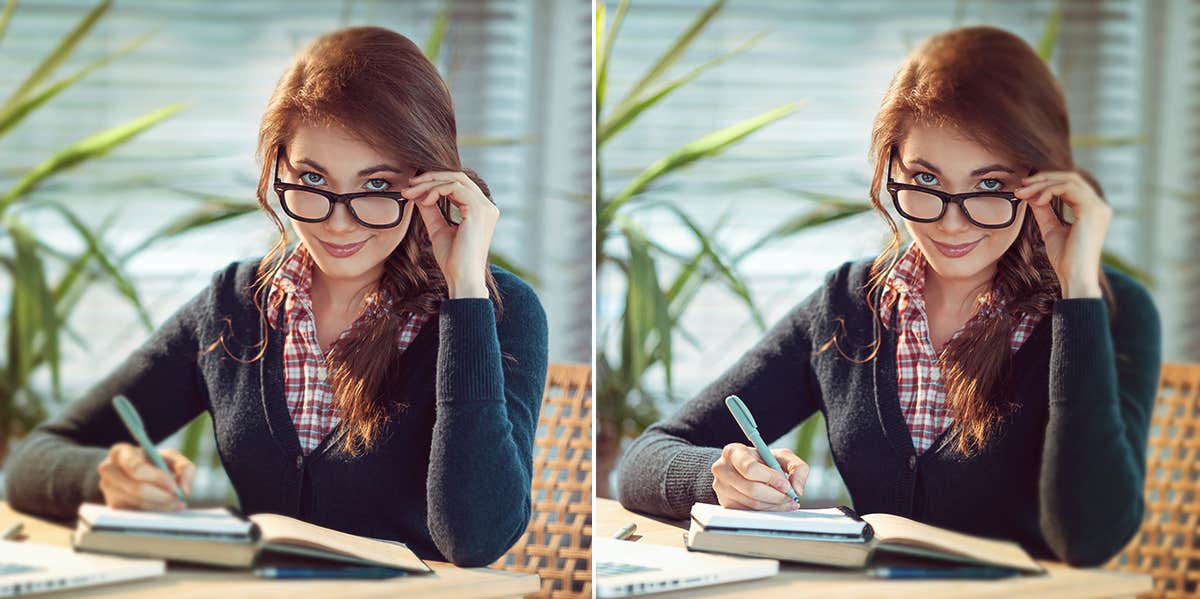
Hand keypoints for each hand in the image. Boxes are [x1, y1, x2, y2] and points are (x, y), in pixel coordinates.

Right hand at [97, 443, 193, 510]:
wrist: (134, 472)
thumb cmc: (154, 462)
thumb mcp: (171, 457)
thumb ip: (184, 468)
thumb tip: (184, 490)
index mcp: (120, 452)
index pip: (136, 467)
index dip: (157, 478)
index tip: (174, 487)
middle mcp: (108, 469)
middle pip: (136, 488)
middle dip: (161, 496)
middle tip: (180, 500)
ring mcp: (107, 489)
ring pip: (137, 502)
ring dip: (160, 506)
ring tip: (176, 504)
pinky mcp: (112, 505)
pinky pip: (134, 513)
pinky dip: (152, 512)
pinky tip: (164, 508)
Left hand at [402, 171, 498, 298]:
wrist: (461, 278)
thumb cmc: (453, 260)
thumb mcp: (438, 229)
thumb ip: (431, 210)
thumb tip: (418, 193)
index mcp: (480, 210)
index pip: (458, 184)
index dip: (435, 182)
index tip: (413, 189)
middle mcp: (487, 206)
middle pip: (458, 177)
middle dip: (430, 178)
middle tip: (409, 186)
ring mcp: (485, 207)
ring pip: (455, 179)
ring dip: (430, 184)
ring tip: (411, 193)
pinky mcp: (478, 210)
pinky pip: (455, 188)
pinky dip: (436, 190)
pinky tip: (425, 201)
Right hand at [710, 443, 808, 510]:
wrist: (742, 469)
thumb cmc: (762, 461)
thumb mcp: (781, 456)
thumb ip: (796, 467)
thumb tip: (797, 489)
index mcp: (733, 452)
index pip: (750, 468)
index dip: (771, 478)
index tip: (786, 485)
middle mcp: (722, 469)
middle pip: (752, 489)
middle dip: (776, 496)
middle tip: (791, 498)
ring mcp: (721, 488)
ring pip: (752, 503)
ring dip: (774, 505)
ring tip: (787, 502)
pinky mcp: (725, 503)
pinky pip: (749, 511)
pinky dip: (766, 511)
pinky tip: (775, 505)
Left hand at [1014, 171, 1111, 298]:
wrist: (1074, 278)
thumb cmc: (1065, 260)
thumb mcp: (1051, 230)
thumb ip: (1044, 211)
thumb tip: (1032, 194)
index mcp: (1091, 210)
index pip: (1070, 185)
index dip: (1046, 182)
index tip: (1024, 188)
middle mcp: (1099, 206)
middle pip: (1070, 177)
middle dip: (1043, 179)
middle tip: (1021, 186)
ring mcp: (1099, 207)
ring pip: (1069, 180)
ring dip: (1042, 184)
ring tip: (1023, 194)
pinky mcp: (1093, 210)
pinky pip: (1069, 188)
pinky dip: (1049, 190)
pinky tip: (1037, 200)